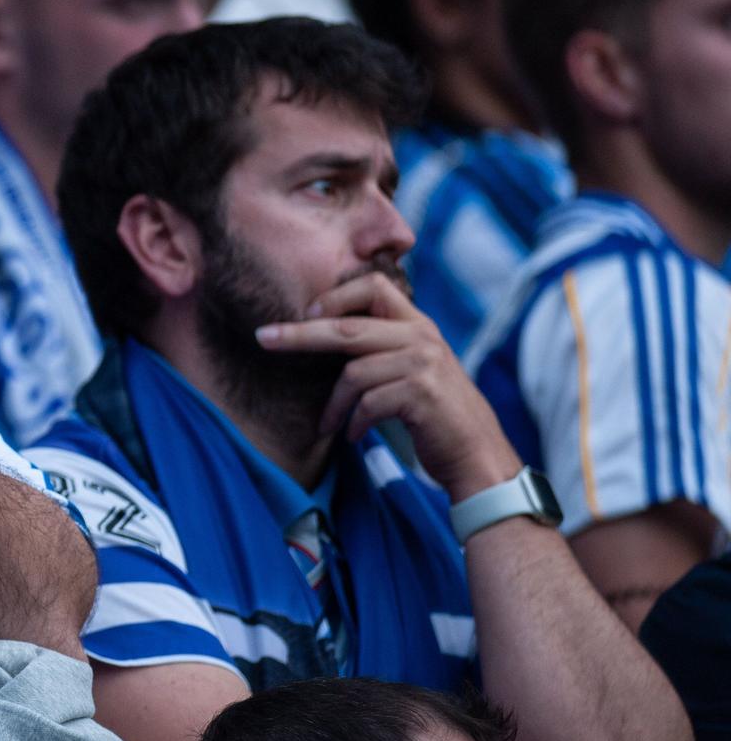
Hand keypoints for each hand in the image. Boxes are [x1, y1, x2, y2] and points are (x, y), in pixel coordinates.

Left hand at [256, 272, 522, 500]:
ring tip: (326, 423)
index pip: (374, 286)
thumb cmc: (435, 413)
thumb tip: (323, 332)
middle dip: (299, 334)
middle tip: (263, 338)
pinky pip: (368, 403)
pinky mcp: (421, 394)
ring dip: (333, 404)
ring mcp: (423, 364)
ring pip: (353, 372)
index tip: (306, 312)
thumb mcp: (414, 368)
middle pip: (346, 327)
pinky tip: (353, 436)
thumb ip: (383, 346)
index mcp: (418, 324)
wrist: (478, 454)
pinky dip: (354, 422)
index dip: (336, 295)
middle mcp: (422, 337)